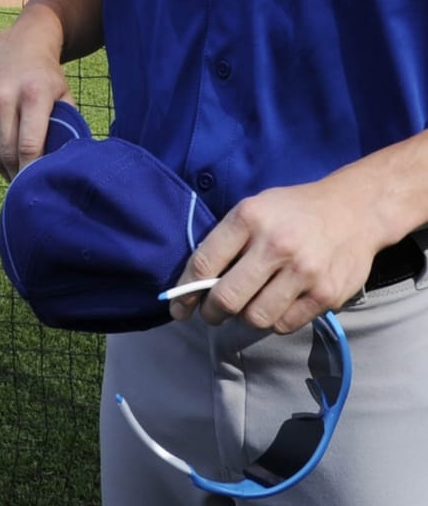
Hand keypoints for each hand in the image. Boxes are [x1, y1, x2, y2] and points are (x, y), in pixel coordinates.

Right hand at [0, 19, 71, 180]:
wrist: (18, 48)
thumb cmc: (46, 79)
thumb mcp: (64, 97)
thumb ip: (68, 129)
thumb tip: (66, 167)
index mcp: (32, 94)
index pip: (29, 146)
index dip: (32, 173)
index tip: (39, 188)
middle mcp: (2, 95)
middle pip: (7, 153)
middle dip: (19, 175)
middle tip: (31, 185)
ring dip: (5, 169)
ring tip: (19, 170)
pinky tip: (5, 152)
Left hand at [168, 177, 380, 332]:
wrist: (354, 210)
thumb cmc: (293, 211)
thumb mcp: (254, 208)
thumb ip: (227, 240)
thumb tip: (197, 281)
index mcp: (249, 218)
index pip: (205, 263)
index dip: (185, 291)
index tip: (178, 306)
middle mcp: (276, 245)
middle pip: (228, 299)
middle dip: (211, 312)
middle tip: (210, 313)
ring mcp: (304, 272)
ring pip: (256, 318)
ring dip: (245, 318)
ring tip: (247, 306)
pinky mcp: (326, 295)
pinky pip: (286, 324)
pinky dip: (275, 320)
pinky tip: (276, 304)